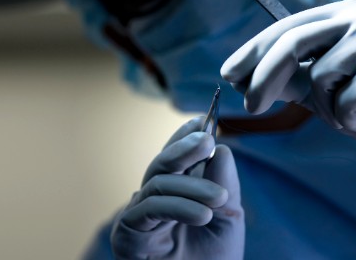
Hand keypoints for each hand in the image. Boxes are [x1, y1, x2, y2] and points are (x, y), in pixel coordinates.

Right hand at [111, 117, 243, 259]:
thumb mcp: (228, 218)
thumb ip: (224, 184)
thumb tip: (221, 148)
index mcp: (175, 194)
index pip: (175, 159)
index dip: (184, 137)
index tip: (202, 119)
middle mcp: (153, 202)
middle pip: (161, 164)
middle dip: (183, 148)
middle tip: (208, 139)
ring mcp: (138, 218)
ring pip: (158, 183)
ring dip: (192, 186)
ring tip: (219, 200)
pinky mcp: (127, 236)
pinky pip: (148, 209)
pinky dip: (178, 207)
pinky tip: (203, 214)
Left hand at [221, 0, 355, 163]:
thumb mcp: (316, 89)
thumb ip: (284, 78)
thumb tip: (238, 77)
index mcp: (340, 14)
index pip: (287, 26)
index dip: (253, 51)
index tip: (228, 74)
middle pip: (295, 42)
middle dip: (265, 77)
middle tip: (250, 107)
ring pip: (322, 75)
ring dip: (327, 106)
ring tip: (350, 111)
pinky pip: (350, 97)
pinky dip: (350, 117)